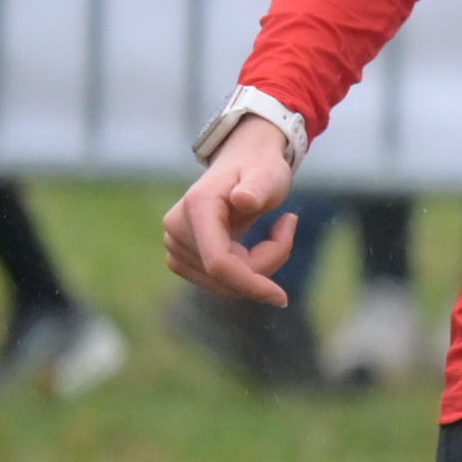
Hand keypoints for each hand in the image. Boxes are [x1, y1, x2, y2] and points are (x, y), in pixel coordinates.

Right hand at [161, 121, 300, 304]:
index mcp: (197, 206)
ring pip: (224, 283)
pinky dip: (247, 272)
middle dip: (265, 263)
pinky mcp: (180, 258)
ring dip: (258, 268)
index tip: (281, 298)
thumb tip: (243, 200)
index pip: (218, 262)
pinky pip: (220, 282)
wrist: (243, 164)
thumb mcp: (268, 174)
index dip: (249, 283)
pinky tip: (255, 245)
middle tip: (286, 227)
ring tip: (273, 231)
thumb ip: (257, 186)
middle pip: (226, 275)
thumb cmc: (259, 169)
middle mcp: (176, 228)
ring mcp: (174, 245)